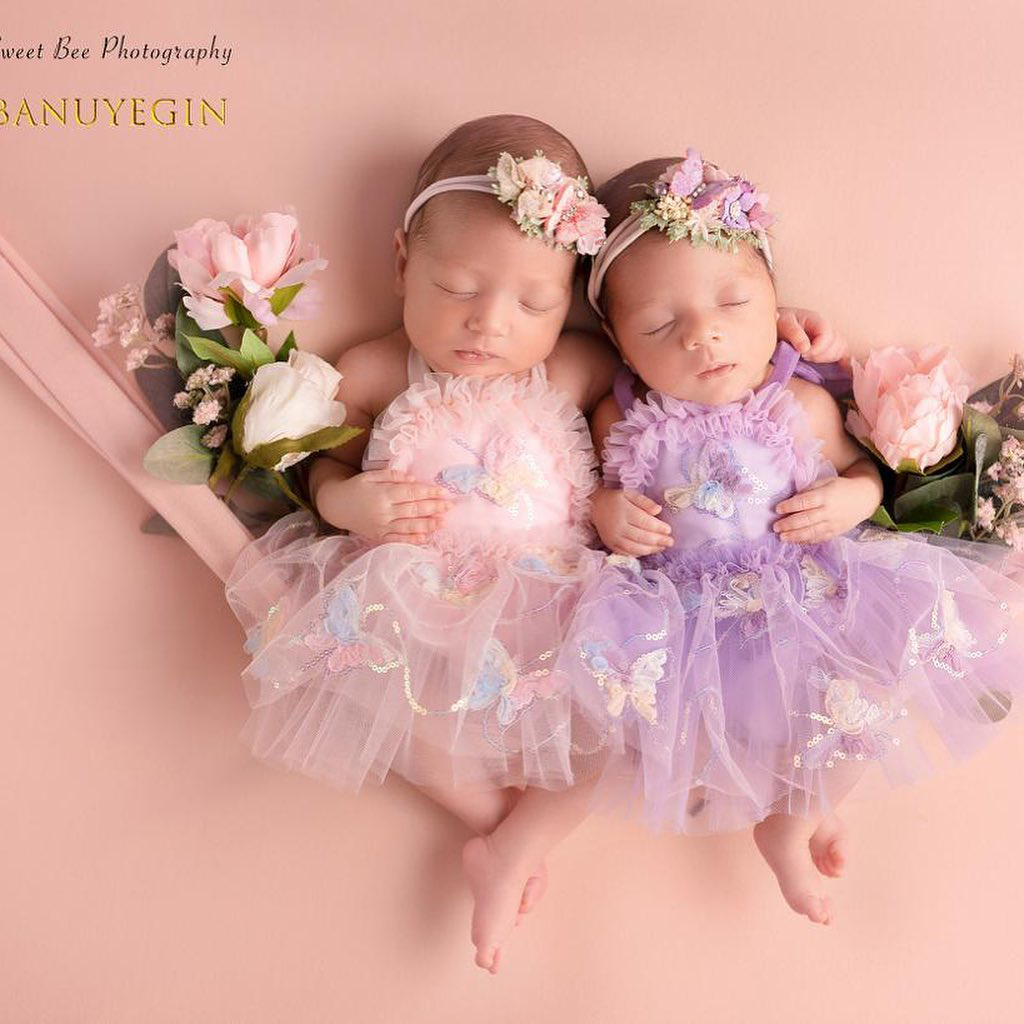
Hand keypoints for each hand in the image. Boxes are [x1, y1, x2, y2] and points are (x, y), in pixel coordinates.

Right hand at [317, 469, 452, 542]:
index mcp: (383, 494)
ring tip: (443, 521)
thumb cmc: (355, 487)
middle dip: (434, 507)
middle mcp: (384, 511)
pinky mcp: (378, 536)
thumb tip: (413, 479)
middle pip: (414, 509)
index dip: (428, 492)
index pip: (411, 493)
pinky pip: (397, 539)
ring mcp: (382, 526)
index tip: (443, 492)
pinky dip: (411, 539)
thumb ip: (392, 476)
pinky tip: (425, 538)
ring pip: (409, 525)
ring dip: (428, 524)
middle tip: (450, 506)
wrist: (335, 506)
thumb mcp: (371, 476)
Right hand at [591, 487, 672, 555]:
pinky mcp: (610, 544)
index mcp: (624, 511)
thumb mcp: (629, 494)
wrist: (594, 506)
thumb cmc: (615, 499)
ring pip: (634, 548)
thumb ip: (644, 502)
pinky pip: (626, 553)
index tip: (669, 530)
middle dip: (657, 541)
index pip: (644, 522)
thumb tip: (658, 510)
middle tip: (670, 542)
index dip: (658, 527)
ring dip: (650, 549)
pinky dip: (638, 554)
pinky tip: (648, 551)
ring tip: (662, 547)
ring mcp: (613, 537)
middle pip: (641, 537)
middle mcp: (618, 526)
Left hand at [772, 476, 876, 542]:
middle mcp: (829, 511)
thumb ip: (809, 490)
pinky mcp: (836, 532)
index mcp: (825, 496)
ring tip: (782, 537)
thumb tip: (791, 499)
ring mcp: (833, 523)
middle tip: (775, 526)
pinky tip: (795, 541)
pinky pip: (819, 538)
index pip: (804, 502)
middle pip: (806, 519)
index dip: (790, 506)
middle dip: (789, 524)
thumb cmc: (840, 488)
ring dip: (795, 535)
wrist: (865, 498)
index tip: (777, 508)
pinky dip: (806, 540)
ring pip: (811, 531)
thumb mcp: (826, 482)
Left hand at [777, 307, 847, 364]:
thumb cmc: (780, 323)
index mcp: (817, 320)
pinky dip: (842, 362)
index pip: (827, 335)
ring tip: (810, 358)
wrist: (779, 325)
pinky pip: (844, 354)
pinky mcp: (832, 346)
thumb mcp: (783, 324)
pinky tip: (838, 368)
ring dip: (827, 358)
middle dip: (821, 355)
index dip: (817, 349)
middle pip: (837, 344)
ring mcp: (832, 336)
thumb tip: (805, 348)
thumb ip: (794, 333)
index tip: (802, 354)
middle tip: (804, 356)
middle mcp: (828, 327)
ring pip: (842, 349)